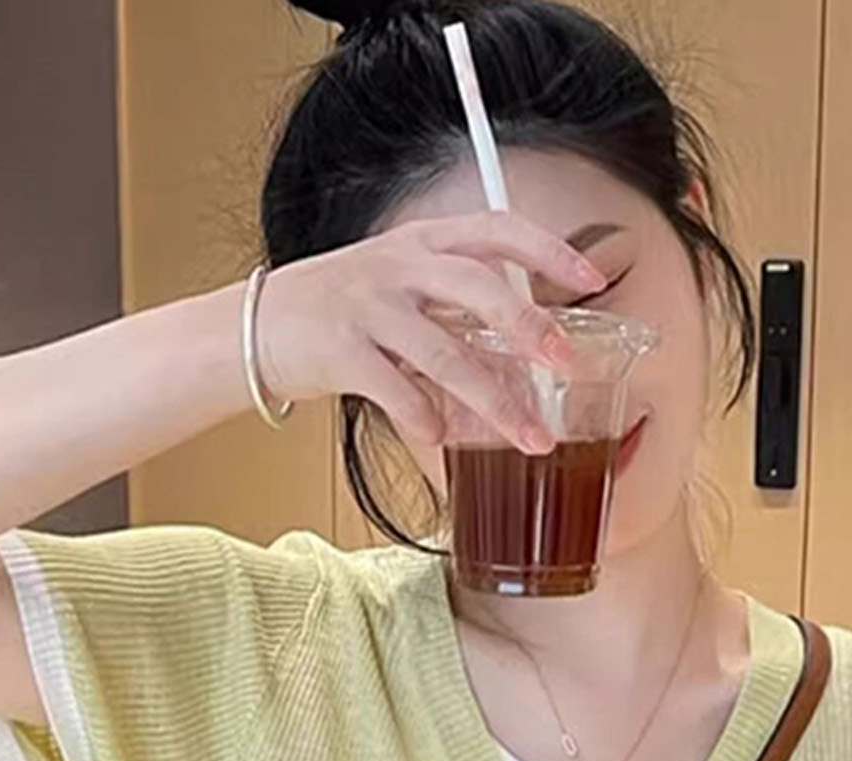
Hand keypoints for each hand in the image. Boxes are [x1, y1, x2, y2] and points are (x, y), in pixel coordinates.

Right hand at [254, 215, 606, 454]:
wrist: (258, 327)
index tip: (593, 278)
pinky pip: (398, 391)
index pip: (498, 229)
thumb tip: (526, 351)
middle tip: (568, 367)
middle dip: (533, 330)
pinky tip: (443, 440)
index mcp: (422, 241)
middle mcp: (398, 265)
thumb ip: (455, 307)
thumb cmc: (340, 314)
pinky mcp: (340, 349)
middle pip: (481, 289)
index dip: (549, 252)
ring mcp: (368, 305)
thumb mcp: (399, 287)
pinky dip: (427, 422)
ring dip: (496, 402)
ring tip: (529, 437)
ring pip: (447, 353)